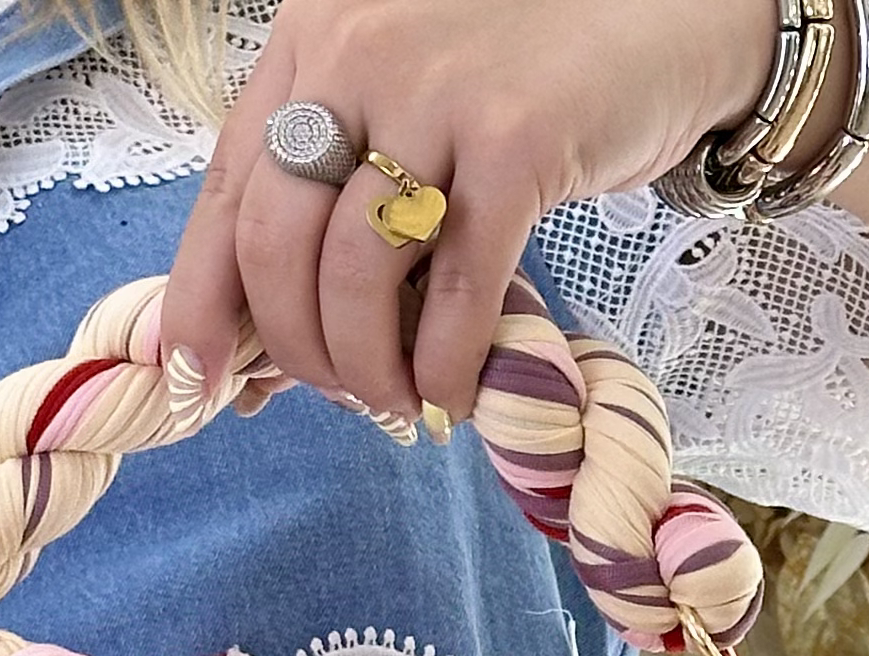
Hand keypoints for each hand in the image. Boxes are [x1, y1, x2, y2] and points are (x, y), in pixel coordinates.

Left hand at [161, 0, 771, 427]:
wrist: (674, 15)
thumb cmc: (529, 76)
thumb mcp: (405, 109)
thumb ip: (333, 203)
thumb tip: (260, 363)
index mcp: (315, 40)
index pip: (227, 191)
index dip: (202, 302)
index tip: (194, 382)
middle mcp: (360, 51)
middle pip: (277, 243)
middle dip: (295, 349)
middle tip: (336, 397)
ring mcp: (438, 93)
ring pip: (358, 279)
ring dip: (369, 371)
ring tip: (397, 403)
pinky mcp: (519, 143)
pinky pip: (455, 294)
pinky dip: (444, 367)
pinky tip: (450, 397)